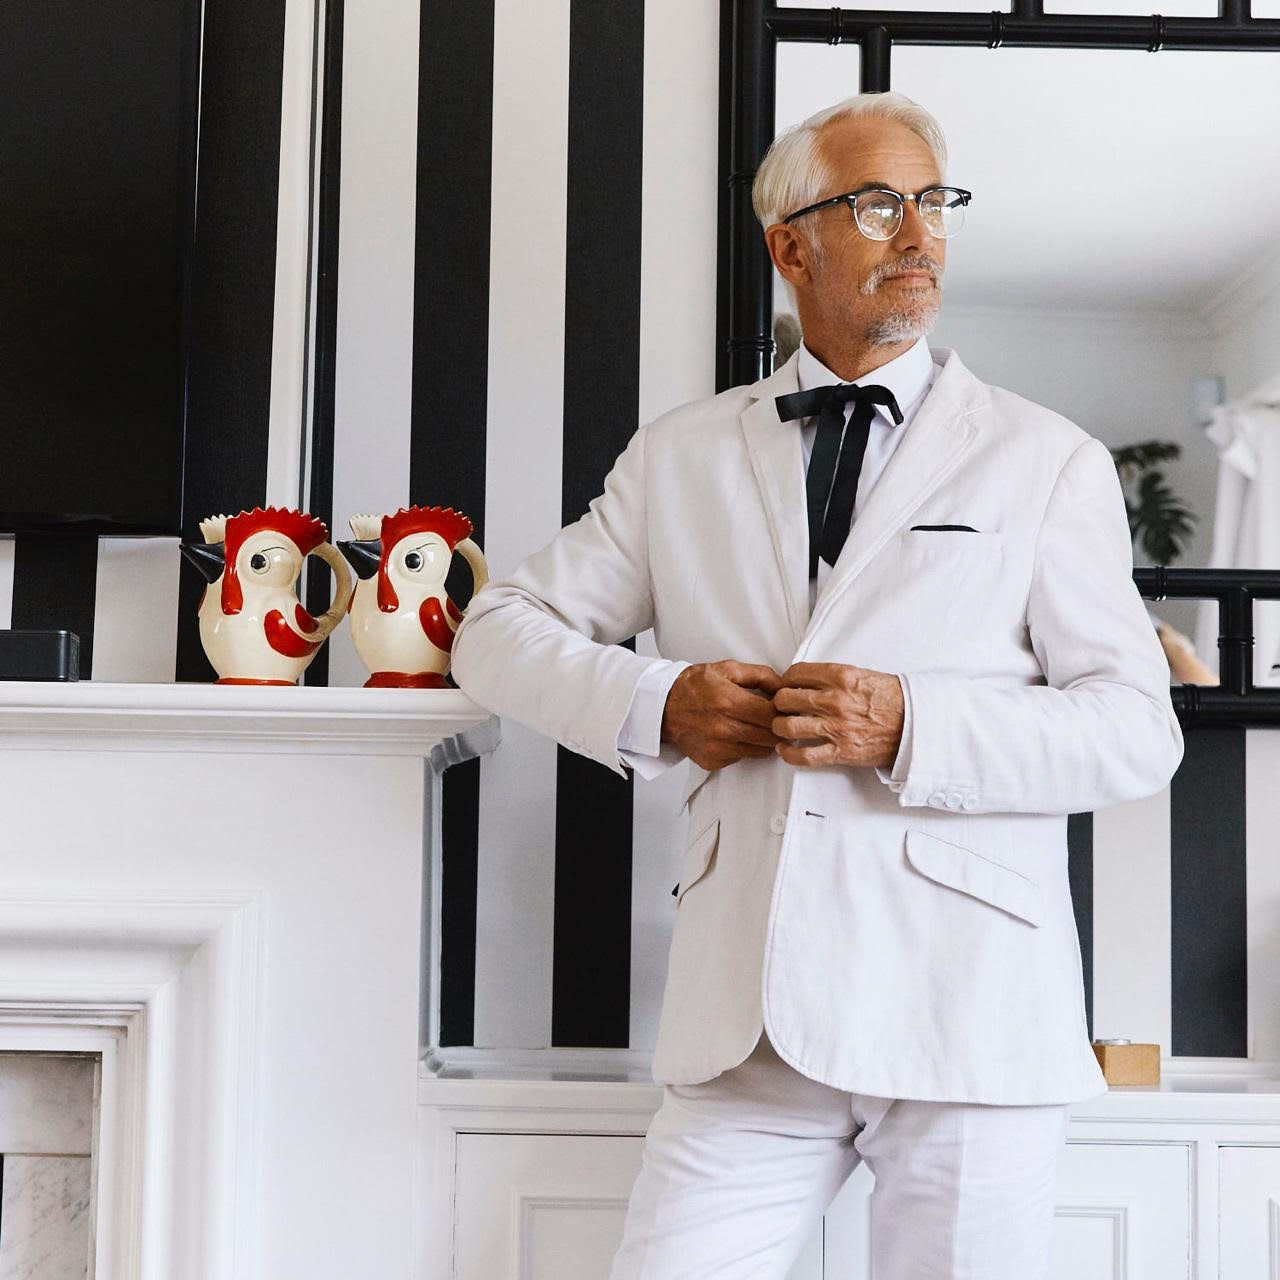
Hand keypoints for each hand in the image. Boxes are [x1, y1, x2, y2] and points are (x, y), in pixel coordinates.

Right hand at [661, 660, 785, 771]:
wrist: (662, 709)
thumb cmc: (693, 687)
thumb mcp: (726, 669)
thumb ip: (760, 674)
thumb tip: (784, 687)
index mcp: (728, 702)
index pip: (772, 715)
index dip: (784, 711)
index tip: (784, 708)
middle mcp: (723, 728)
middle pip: (770, 736)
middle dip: (778, 727)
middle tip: (777, 718)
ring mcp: (717, 748)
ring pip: (761, 750)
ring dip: (765, 739)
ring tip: (757, 725)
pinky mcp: (713, 761)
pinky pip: (743, 758)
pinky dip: (746, 747)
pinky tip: (738, 734)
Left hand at [771, 662, 903, 768]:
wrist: (914, 724)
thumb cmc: (891, 699)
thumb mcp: (862, 675)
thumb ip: (832, 675)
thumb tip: (806, 678)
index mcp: (840, 677)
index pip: (796, 673)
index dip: (785, 680)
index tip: (786, 685)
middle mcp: (834, 700)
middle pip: (785, 699)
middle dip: (779, 703)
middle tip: (782, 707)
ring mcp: (835, 727)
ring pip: (787, 726)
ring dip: (779, 727)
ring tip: (782, 727)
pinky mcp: (840, 751)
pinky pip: (803, 756)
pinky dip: (789, 754)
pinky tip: (786, 749)